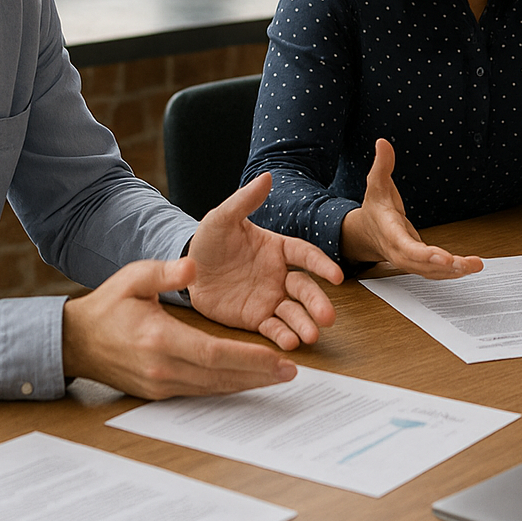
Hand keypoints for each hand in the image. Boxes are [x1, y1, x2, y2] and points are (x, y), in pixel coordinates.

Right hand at [62, 258, 298, 398]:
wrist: (76, 342)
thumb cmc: (108, 306)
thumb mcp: (133, 278)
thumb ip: (165, 272)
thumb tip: (193, 266)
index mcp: (159, 339)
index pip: (213, 353)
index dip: (248, 359)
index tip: (277, 358)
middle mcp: (162, 368)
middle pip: (219, 376)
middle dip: (257, 375)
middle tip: (290, 373)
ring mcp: (160, 384)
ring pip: (212, 388)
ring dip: (246, 384)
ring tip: (278, 378)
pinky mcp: (159, 391)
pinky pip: (200, 390)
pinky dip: (226, 386)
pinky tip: (247, 380)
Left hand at [188, 172, 343, 348]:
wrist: (185, 272)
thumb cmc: (208, 242)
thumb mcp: (222, 218)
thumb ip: (245, 200)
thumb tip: (266, 176)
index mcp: (278, 248)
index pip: (305, 255)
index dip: (321, 265)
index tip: (336, 277)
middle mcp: (279, 275)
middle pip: (304, 289)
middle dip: (317, 303)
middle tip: (328, 318)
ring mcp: (269, 298)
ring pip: (293, 312)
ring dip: (305, 324)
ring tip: (311, 336)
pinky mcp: (255, 319)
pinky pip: (273, 328)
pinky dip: (282, 336)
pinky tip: (290, 344)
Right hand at [339, 138, 482, 277]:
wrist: (366, 233)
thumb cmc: (375, 209)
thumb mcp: (376, 184)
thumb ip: (382, 165)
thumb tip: (383, 143)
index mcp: (390, 233)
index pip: (405, 248)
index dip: (424, 255)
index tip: (442, 257)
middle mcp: (399, 251)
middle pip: (422, 265)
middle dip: (445, 266)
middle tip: (468, 264)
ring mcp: (409, 260)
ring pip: (431, 271)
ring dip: (454, 271)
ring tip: (475, 265)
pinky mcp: (418, 263)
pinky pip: (435, 271)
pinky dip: (452, 271)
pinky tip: (470, 267)